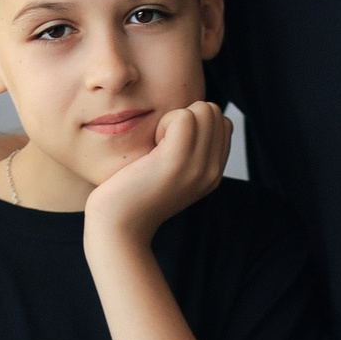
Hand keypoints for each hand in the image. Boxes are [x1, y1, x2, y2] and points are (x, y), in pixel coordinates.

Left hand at [83, 103, 230, 252]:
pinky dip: (164, 121)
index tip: (170, 145)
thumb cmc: (131, 195)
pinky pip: (184, 116)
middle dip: (186, 116)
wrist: (118, 228)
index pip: (222, 123)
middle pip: (215, 113)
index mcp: (212, 174)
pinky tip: (151, 144)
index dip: (195, 123)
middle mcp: (211, 172)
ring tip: (157, 144)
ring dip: (175, 118)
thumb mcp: (169, 172)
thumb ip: (187, 150)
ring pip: (204, 111)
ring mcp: (198, 168)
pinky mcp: (177, 162)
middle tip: (161, 143)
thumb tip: (190, 116)